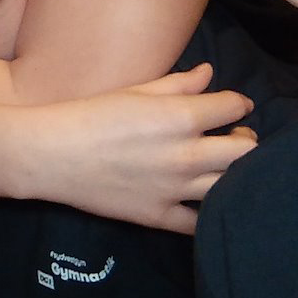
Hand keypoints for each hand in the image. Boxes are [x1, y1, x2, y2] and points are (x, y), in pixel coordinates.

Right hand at [22, 64, 254, 233]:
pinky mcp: (159, 215)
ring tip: (221, 167)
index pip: (233, 107)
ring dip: (235, 174)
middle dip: (246, 140)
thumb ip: (177, 84)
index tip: (234, 107)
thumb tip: (209, 74)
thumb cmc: (90, 114)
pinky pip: (200, 223)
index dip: (238, 103)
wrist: (51, 155)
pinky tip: (205, 201)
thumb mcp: (134, 92)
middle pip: (246, 151)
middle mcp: (186, 154)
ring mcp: (175, 189)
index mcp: (180, 117)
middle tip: (234, 138)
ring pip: (231, 186)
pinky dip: (209, 214)